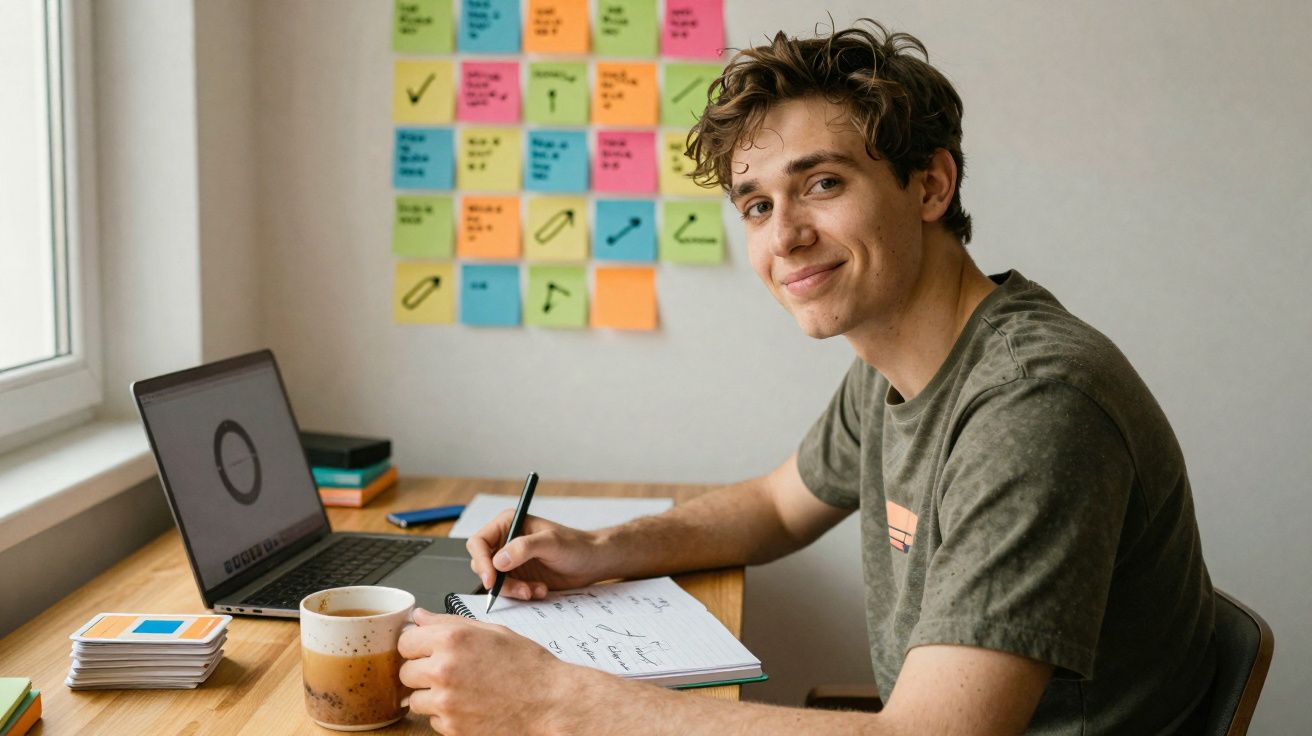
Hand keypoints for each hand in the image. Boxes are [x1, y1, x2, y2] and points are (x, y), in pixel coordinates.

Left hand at [398, 608, 575, 734]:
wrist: (550, 702)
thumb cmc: (527, 665)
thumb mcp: (492, 631)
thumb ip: (449, 622)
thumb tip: (419, 616)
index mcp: (452, 639)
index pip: (405, 641)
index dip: (417, 645)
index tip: (427, 650)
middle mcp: (444, 669)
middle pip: (405, 672)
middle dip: (422, 672)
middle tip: (448, 672)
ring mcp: (446, 701)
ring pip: (415, 700)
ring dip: (431, 696)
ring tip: (461, 690)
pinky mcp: (452, 727)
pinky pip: (432, 720)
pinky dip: (446, 716)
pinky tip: (469, 706)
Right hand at [466, 511, 607, 599]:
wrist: (592, 562)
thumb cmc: (575, 545)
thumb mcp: (551, 543)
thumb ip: (524, 548)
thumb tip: (498, 560)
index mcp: (508, 524)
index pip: (479, 542)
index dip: (481, 561)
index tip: (491, 579)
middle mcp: (505, 541)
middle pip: (482, 564)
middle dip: (499, 581)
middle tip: (521, 590)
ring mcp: (511, 561)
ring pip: (495, 581)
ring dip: (513, 590)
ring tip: (535, 590)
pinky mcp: (518, 577)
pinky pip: (508, 591)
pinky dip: (522, 594)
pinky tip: (540, 590)